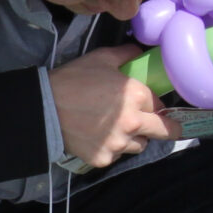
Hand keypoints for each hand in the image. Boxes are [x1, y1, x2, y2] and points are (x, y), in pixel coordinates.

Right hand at [50, 45, 174, 167]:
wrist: (43, 107)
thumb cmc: (73, 79)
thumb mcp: (101, 59)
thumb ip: (126, 55)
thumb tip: (140, 53)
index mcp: (137, 96)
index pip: (160, 104)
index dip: (156, 104)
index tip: (151, 105)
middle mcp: (133, 123)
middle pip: (164, 131)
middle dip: (168, 128)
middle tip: (168, 128)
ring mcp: (118, 144)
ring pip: (140, 145)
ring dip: (135, 138)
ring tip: (118, 130)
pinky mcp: (103, 159)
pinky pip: (116, 156)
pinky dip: (111, 149)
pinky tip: (98, 138)